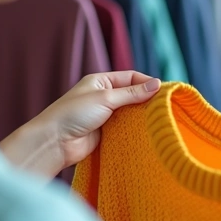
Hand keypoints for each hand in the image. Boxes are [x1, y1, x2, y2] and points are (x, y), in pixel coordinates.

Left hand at [0, 72, 159, 178]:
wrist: (54, 143)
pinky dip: (135, 130)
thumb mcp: (105, 98)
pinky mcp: (106, 133)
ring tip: (159, 120)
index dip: (147, 83)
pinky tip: (147, 132)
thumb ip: (131, 93)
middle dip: (147, 100)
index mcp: (101, 82)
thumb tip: (157, 85)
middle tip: (166, 107)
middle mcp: (104, 97)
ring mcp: (105, 116)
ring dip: (142, 117)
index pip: (131, 78)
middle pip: (133, 96)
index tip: (164, 91)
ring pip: (131, 113)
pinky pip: (126, 129)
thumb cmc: (73, 114)